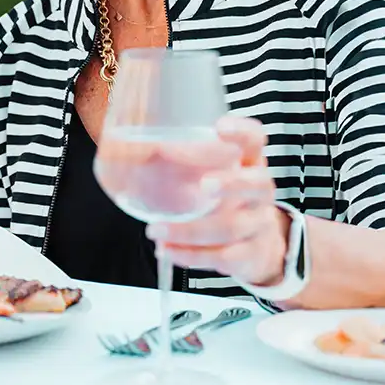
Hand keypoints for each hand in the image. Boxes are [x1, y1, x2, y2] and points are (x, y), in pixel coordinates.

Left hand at [146, 115, 288, 286]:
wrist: (256, 243)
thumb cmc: (225, 197)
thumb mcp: (212, 173)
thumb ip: (180, 160)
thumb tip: (124, 150)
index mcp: (249, 162)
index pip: (254, 139)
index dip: (242, 131)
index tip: (220, 127)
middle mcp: (259, 190)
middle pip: (257, 184)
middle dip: (230, 184)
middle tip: (203, 185)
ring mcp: (258, 224)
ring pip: (231, 228)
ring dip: (190, 231)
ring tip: (156, 230)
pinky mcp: (249, 254)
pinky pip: (222, 257)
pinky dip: (191, 255)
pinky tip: (167, 250)